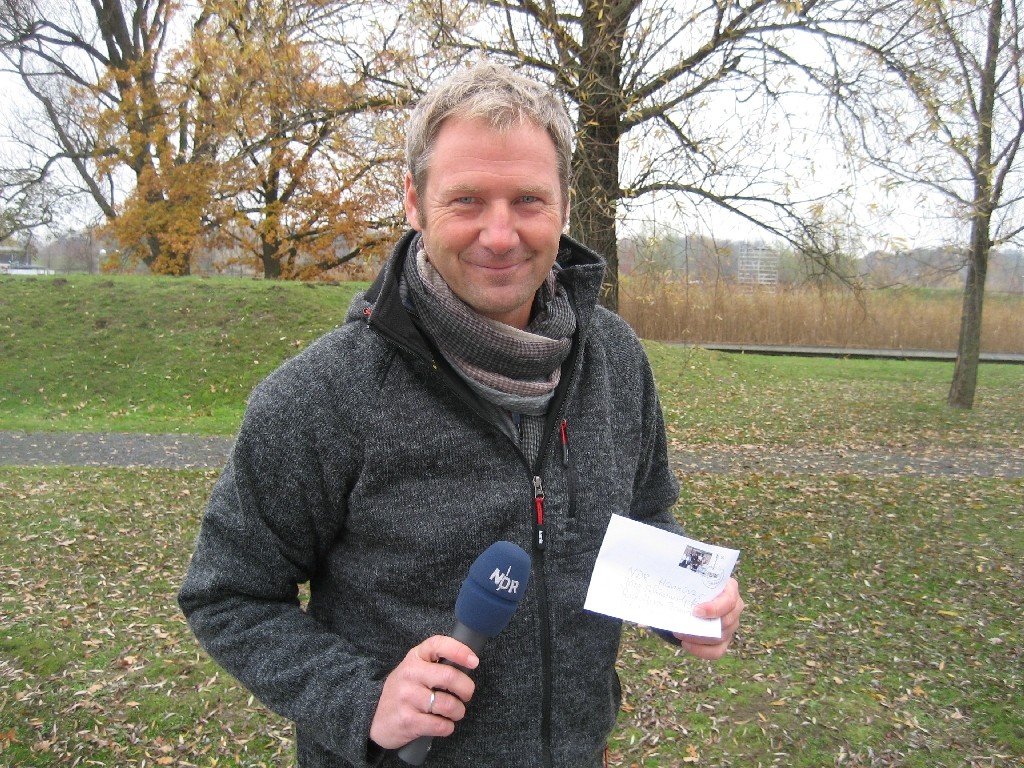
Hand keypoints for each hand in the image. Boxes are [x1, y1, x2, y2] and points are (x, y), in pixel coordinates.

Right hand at [369, 635, 478, 749]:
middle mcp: (410, 674)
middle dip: (467, 689)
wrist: (374, 717)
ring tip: (454, 712)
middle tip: (466, 695)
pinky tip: (443, 724)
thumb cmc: (403, 691)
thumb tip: (468, 664)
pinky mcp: (408, 721)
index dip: (460, 651)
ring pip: (449, 704)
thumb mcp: (414, 669)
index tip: (474, 662)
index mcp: (414, 658)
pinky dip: (448, 727)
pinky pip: (441, 725)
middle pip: (450, 677)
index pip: (438, 645)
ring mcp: (407, 698)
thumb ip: (435, 664)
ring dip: (458, 711)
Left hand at [673, 577, 743, 659]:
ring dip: (698, 638)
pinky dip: (701, 651)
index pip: (729, 601)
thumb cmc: (694, 582)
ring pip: (720, 638)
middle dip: (702, 627)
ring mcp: (731, 625)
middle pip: (726, 622)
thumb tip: (671, 580)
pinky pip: (718, 651)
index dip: (714, 608)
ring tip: (679, 633)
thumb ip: (687, 576)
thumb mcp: (692, 576)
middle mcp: (735, 608)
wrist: (694, 594)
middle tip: (680, 626)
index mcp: (730, 588)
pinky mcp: (725, 640)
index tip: (695, 611)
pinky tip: (686, 644)